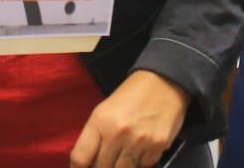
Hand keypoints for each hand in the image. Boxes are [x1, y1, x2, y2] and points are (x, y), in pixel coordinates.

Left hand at [70, 70, 189, 167]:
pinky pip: (143, 167)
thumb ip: (94, 136)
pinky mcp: (157, 147)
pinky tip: (139, 152)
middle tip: (105, 160)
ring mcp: (138, 142)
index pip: (80, 157)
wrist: (163, 83)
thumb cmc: (131, 96)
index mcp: (100, 121)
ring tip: (122, 157)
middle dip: (101, 167)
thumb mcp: (104, 110)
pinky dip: (139, 164)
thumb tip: (88, 162)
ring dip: (120, 167)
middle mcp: (117, 133)